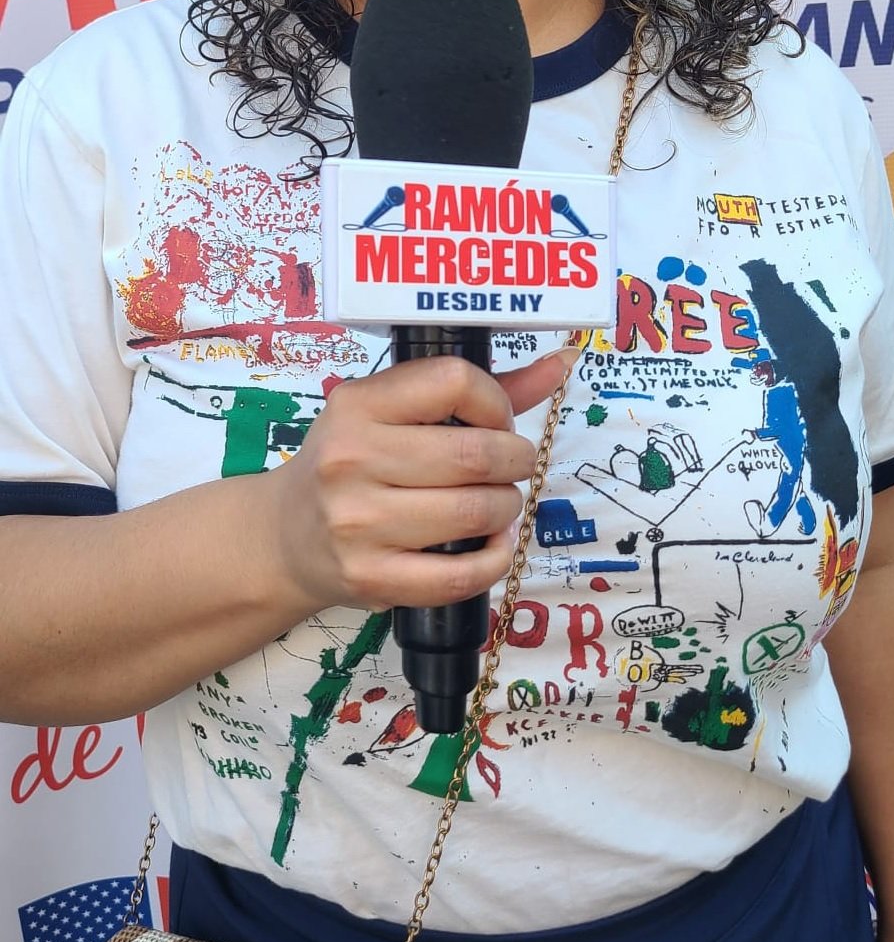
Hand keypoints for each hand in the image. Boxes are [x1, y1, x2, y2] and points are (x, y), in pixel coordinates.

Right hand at [274, 348, 575, 615]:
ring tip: (497, 504)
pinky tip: (492, 544)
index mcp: (358, 404)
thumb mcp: (393, 413)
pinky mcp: (371, 577)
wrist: (285, 536)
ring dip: (507, 508)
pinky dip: (496, 558)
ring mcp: (358, 523)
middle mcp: (351, 458)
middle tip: (509, 467)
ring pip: (475, 511)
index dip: (495, 402)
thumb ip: (477, 390)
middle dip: (514, 461)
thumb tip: (560, 364)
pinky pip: (462, 574)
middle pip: (476, 453)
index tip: (495, 421)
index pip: (455, 381)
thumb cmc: (352, 463)